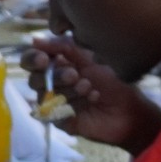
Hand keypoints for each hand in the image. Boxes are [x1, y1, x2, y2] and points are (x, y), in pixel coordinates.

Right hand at [22, 34, 160, 153]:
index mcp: (55, 66)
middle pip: (34, 80)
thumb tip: (35, 40)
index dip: (32, 59)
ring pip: (46, 96)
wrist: (129, 108)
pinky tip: (92, 99)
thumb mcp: (89, 59)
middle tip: (75, 75)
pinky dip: (74, 104)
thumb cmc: (112, 81)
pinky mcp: (60, 120)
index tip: (44, 59)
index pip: (31, 61)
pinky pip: (55, 113)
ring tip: (89, 87)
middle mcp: (51, 84)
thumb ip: (64, 48)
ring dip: (68, 90)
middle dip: (55, 76)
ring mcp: (54, 103)